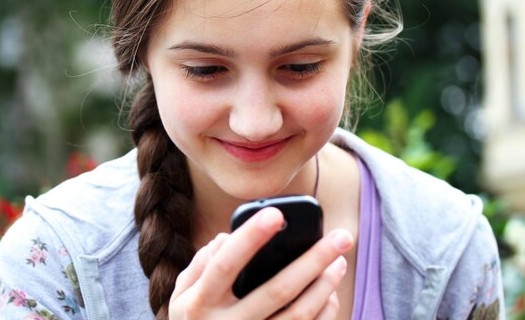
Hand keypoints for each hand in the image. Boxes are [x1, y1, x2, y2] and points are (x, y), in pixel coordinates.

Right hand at [169, 207, 353, 319]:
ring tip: (340, 261)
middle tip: (342, 237)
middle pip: (277, 291)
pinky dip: (323, 313)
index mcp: (200, 303)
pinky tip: (329, 293)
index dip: (250, 238)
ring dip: (325, 286)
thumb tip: (227, 238)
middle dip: (314, 261)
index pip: (226, 264)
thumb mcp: (182, 296)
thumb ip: (201, 264)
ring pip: (298, 315)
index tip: (276, 215)